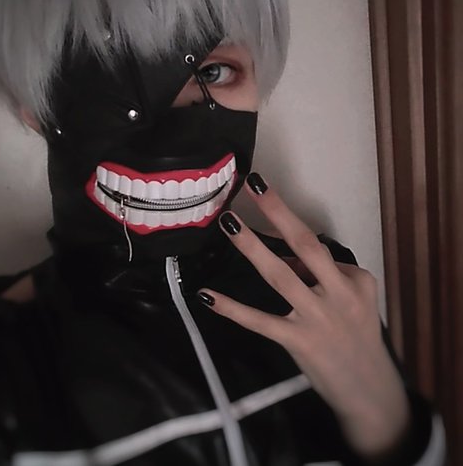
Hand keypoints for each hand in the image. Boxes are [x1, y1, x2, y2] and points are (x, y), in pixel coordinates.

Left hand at [199, 173, 409, 461]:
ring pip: (280, 276)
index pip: (318, 251)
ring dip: (252, 247)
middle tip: (254, 185)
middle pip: (306, 245)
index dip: (288, 238)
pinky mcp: (299, 342)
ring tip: (228, 223)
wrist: (369, 391)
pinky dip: (232, 307)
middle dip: (280, 212)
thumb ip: (317, 277)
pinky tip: (207, 295)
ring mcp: (319, 318)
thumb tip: (279, 255)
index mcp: (355, 281)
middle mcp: (340, 295)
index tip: (265, 213)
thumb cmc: (354, 339)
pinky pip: (259, 321)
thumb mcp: (349, 301)